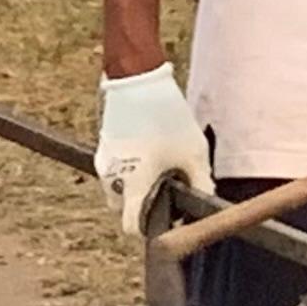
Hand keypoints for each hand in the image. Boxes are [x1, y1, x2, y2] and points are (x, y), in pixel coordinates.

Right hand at [95, 64, 214, 236]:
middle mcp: (111, 177)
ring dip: (135, 184)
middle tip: (165, 187)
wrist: (136, 77)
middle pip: (123, 208)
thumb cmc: (165, 116)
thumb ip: (200, 183)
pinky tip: (149, 148)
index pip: (131, 227)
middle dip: (142, 204)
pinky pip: (116, 167)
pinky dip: (130, 166)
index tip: (165, 217)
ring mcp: (103, 160)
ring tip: (159, 164)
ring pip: (118, 187)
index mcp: (131, 186)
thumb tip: (203, 200)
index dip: (149, 228)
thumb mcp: (194, 153)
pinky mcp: (103, 144)